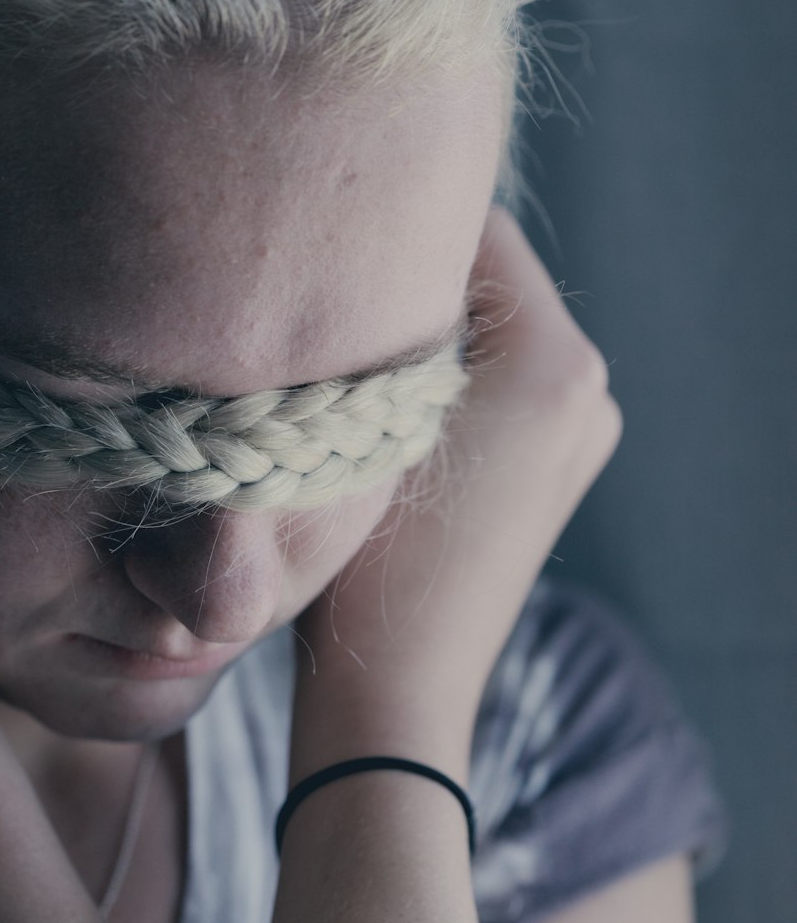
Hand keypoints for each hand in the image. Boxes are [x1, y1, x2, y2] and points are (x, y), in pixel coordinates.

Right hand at [291, 206, 622, 772]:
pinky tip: (389, 412)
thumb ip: (390, 318)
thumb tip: (375, 246)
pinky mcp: (558, 471)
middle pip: (491, 282)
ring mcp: (580, 435)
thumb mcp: (371, 416)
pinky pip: (501, 384)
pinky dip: (451, 380)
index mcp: (557, 363)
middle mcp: (589, 390)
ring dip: (430, 334)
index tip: (333, 247)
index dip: (398, 229)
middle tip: (334, 300)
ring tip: (355, 361)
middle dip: (417, 283)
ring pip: (494, 333)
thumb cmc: (370, 563)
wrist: (394, 693)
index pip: (478, 230)